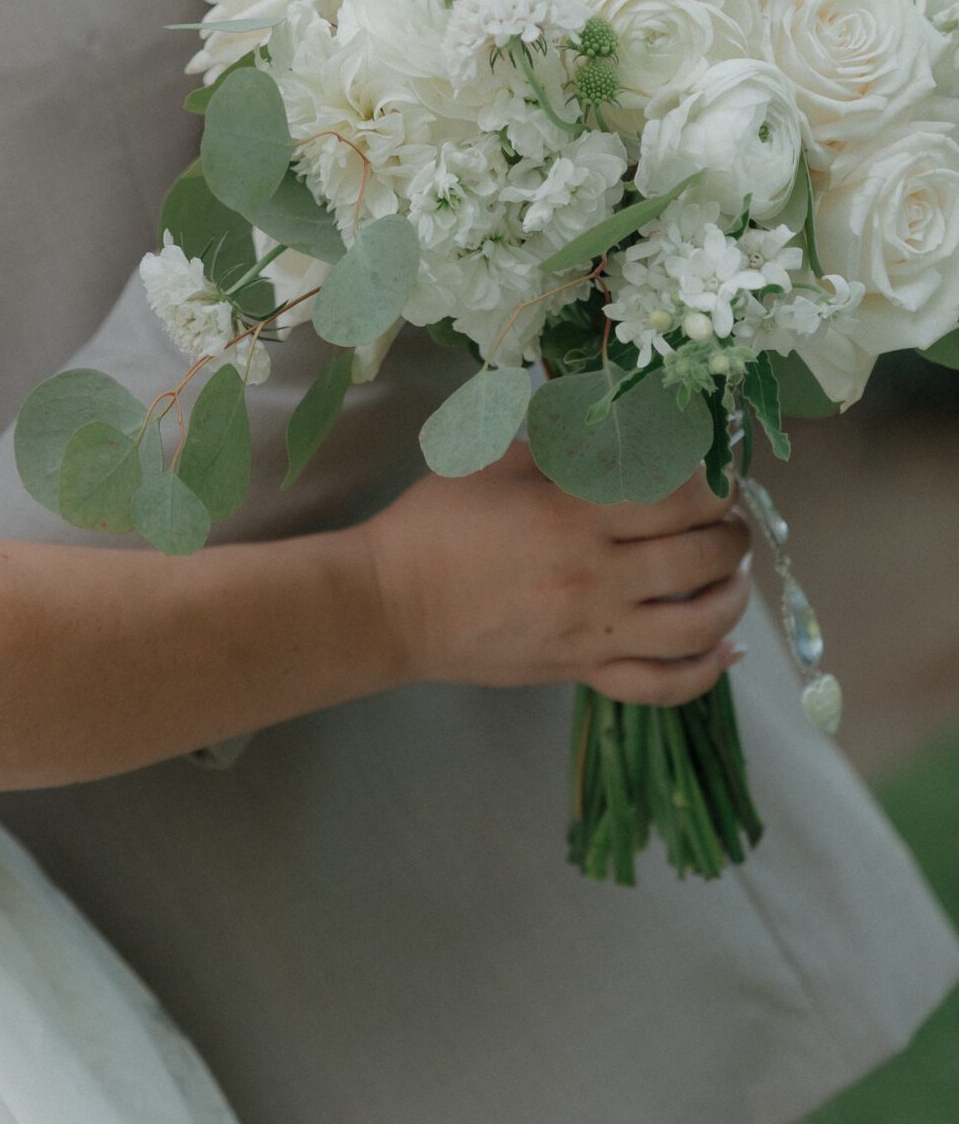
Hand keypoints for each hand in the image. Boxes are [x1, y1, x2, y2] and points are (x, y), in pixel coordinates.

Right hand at [361, 445, 751, 705]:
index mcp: (576, 514)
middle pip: (704, 557)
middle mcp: (597, 576)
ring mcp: (593, 632)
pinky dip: (705, 672)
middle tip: (727, 520)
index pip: (683, 498)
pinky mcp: (581, 672)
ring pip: (699, 625)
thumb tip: (623, 437)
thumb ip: (565, 451)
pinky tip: (724, 651)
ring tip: (731, 576)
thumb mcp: (495, 463)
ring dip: (733, 597)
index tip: (715, 477)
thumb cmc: (434, 524)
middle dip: (732, 533)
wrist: (389, 605)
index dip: (716, 485)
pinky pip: (663, 686)